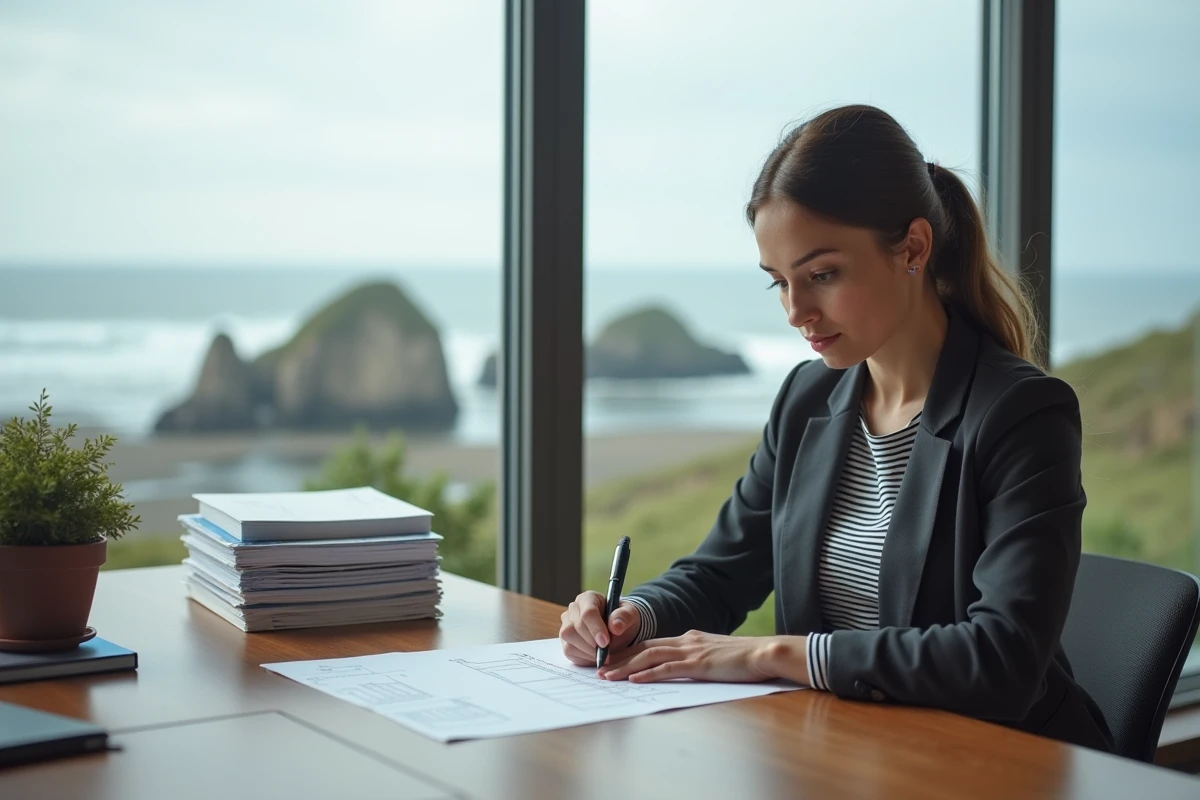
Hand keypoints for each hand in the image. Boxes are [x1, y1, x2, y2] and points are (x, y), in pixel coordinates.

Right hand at [559, 591, 641, 666]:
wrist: (619, 632)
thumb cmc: (622, 620)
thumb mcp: (630, 615)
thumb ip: (624, 617)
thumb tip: (615, 626)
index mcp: (589, 598)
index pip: (587, 612)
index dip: (596, 628)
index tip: (605, 642)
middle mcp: (574, 609)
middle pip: (575, 626)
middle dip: (592, 642)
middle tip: (606, 651)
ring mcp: (567, 624)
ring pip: (568, 637)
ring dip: (587, 650)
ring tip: (602, 653)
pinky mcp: (566, 640)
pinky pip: (569, 650)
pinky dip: (583, 656)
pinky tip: (595, 655)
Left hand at [596, 630, 786, 683]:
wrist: (765, 653)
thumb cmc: (744, 659)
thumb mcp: (715, 655)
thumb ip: (698, 658)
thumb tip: (685, 666)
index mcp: (689, 639)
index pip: (651, 643)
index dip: (628, 652)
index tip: (610, 661)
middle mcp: (686, 641)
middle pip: (643, 647)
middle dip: (619, 659)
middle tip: (598, 670)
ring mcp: (691, 651)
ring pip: (649, 656)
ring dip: (625, 667)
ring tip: (606, 677)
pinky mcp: (699, 665)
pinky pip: (668, 669)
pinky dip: (648, 674)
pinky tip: (633, 681)